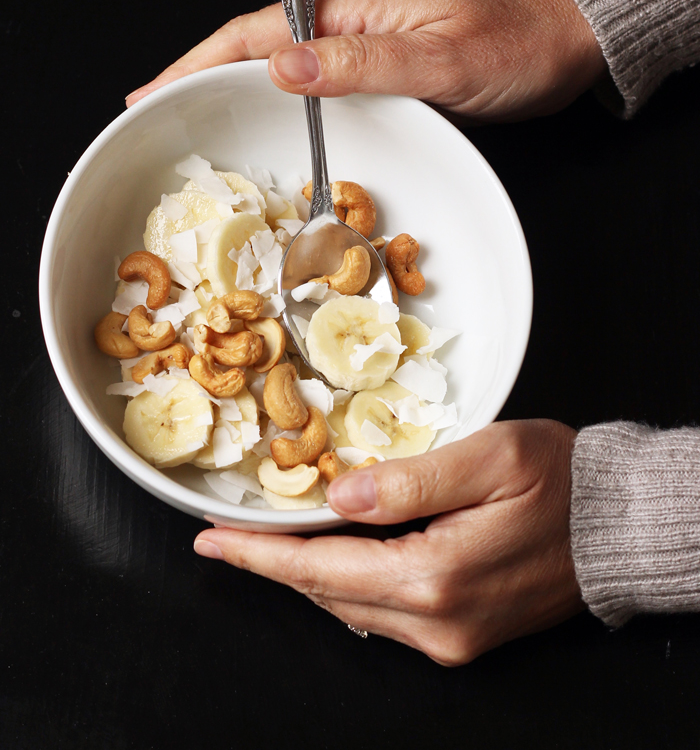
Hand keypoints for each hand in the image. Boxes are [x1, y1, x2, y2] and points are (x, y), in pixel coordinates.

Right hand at [126, 0, 603, 121]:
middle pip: (256, 48)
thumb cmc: (513, 47)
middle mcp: (350, 26)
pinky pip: (316, 92)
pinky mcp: (382, 75)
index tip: (151, 89)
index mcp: (353, 10)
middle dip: (198, 76)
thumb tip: (281, 66)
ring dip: (232, 92)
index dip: (197, 61)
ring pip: (282, 70)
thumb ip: (363, 62)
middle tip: (149, 112)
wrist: (565, 44)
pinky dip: (279, 108)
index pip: (256, 32)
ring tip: (188, 123)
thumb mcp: (440, 58)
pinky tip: (266, 129)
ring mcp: (364, 50)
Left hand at [193, 419, 582, 664]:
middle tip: (230, 533)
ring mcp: (450, 637)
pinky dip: (346, 581)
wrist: (616, 524)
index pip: (322, 569)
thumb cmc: (561, 479)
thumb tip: (338, 492)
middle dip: (274, 562)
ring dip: (307, 573)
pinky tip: (333, 554)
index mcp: (438, 577)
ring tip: (271, 539)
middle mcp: (438, 622)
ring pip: (351, 606)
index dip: (262, 554)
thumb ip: (409, 478)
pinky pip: (382, 612)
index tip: (213, 541)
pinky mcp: (461, 635)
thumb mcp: (490, 456)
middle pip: (328, 593)